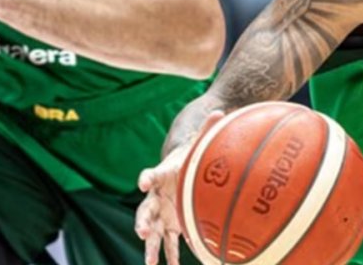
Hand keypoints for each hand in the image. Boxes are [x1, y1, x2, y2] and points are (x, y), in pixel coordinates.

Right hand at [134, 111, 224, 264]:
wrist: (182, 174)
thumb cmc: (188, 160)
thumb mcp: (196, 146)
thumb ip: (206, 130)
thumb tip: (221, 111)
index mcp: (162, 177)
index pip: (151, 176)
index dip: (147, 178)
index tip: (144, 182)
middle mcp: (157, 198)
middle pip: (144, 210)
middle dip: (142, 222)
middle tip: (142, 231)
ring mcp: (162, 214)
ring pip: (153, 233)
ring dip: (151, 247)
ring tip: (149, 263)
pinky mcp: (171, 225)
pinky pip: (168, 243)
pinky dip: (170, 255)